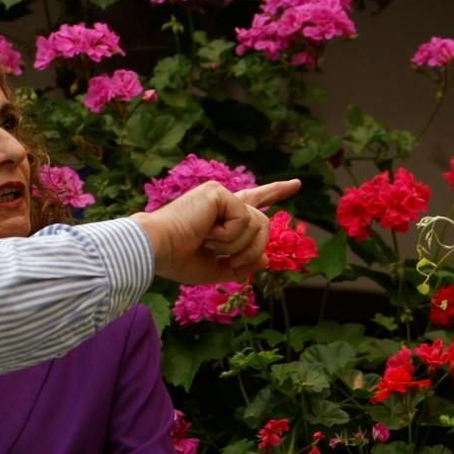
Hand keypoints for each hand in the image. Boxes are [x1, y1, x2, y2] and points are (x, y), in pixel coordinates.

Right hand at [132, 179, 301, 283]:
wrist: (156, 250)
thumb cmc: (176, 259)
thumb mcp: (214, 269)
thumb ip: (241, 265)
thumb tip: (266, 259)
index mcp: (220, 215)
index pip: (254, 200)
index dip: (276, 192)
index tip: (296, 184)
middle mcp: (222, 201)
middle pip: (263, 223)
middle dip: (252, 249)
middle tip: (226, 259)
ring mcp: (220, 194)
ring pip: (257, 224)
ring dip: (237, 246)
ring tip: (208, 244)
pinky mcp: (218, 192)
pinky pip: (243, 220)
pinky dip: (228, 236)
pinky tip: (206, 234)